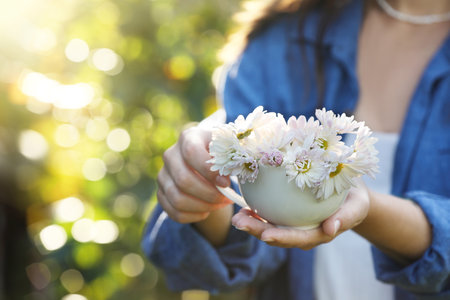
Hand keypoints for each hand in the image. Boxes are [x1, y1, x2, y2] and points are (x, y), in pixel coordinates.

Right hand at [157, 126, 231, 223]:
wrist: (207, 161)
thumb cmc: (222, 153)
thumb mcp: (229, 148)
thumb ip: (232, 156)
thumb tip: (232, 172)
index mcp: (189, 137)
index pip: (191, 152)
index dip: (208, 171)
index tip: (226, 183)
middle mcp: (171, 155)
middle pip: (183, 180)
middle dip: (209, 194)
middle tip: (227, 199)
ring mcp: (163, 175)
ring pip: (177, 199)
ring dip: (203, 206)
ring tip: (219, 205)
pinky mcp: (161, 193)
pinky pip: (174, 212)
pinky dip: (194, 216)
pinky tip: (207, 210)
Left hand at [231, 180, 369, 249]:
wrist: (351, 192)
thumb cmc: (354, 198)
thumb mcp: (357, 206)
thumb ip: (346, 218)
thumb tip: (330, 229)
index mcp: (319, 233)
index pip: (298, 238)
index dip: (281, 237)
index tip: (265, 234)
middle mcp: (303, 232)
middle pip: (278, 235)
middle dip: (257, 232)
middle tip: (239, 222)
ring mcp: (294, 224)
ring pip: (270, 227)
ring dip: (252, 223)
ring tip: (237, 215)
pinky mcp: (288, 214)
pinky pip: (270, 215)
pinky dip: (257, 211)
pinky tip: (244, 203)